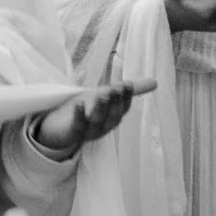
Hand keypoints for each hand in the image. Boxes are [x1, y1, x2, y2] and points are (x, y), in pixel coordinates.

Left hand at [31, 80, 152, 154]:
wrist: (59, 128)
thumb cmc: (87, 111)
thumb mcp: (106, 97)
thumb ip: (127, 91)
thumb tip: (156, 82)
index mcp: (113, 118)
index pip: (123, 108)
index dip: (126, 97)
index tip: (126, 84)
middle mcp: (104, 127)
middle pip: (112, 116)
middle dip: (115, 101)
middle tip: (116, 86)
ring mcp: (88, 132)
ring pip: (97, 122)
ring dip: (101, 108)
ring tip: (103, 93)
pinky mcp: (73, 133)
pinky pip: (77, 127)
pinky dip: (79, 116)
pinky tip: (79, 104)